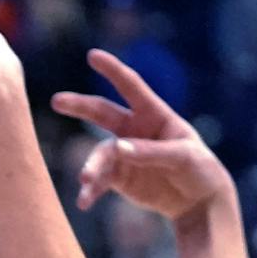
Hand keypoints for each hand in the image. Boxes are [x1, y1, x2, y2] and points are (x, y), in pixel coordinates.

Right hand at [51, 48, 231, 223]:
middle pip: (102, 112)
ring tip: (86, 181)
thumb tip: (116, 148)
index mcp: (155, 115)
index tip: (93, 56)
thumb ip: (151, 151)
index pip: (131, 87)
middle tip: (57, 101)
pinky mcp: (118, 177)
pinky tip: (84, 202)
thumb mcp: (183, 157)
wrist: (197, 200)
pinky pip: (98, 181)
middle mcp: (134, 130)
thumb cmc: (199, 169)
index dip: (112, 70)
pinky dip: (90, 191)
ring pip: (99, 154)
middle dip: (79, 105)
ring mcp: (124, 154)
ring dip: (91, 167)